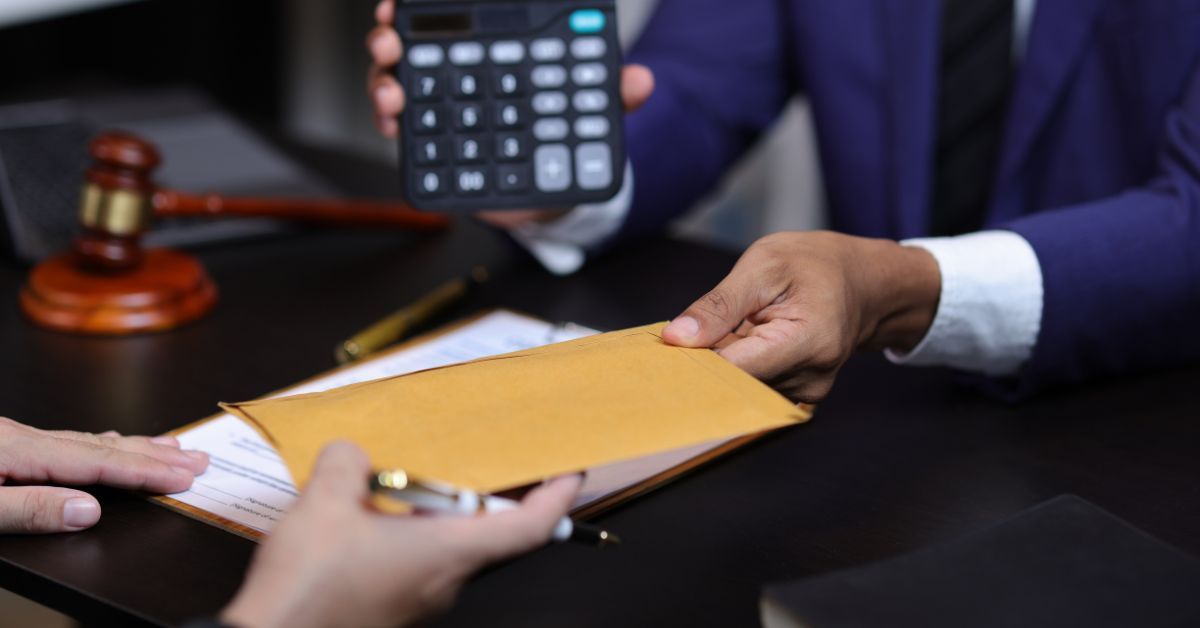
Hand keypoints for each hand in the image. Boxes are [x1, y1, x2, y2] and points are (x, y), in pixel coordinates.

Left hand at [0, 417, 208, 533]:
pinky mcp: (7, 443)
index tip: (182, 479)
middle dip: (155, 455)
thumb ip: (30, 510)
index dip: (143, 471)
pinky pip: (69, 441)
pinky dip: (101, 444)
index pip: (96, 462)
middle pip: (103, 446)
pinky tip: (112, 441)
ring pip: (89, 440)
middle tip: (198, 460)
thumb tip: (90, 512)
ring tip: (172, 447)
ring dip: (134, 447)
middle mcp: (23, 438)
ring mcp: (15, 438)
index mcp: (18, 451)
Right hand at [221, 441, 581, 627]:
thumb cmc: (308, 591)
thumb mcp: (324, 503)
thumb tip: (352, 453)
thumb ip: (347, 463)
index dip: (558, 498)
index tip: (572, 473)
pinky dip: (407, 534)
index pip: (529, 528)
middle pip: (488, 532)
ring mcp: (420, 599)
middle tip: (483, 456)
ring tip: (404, 477)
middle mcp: (445, 581)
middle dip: (485, 492)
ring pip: (448, 547)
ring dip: (436, 512)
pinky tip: (369, 515)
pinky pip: (416, 562)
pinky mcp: (394, 607)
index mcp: (448, 553)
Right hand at [366, 0, 655, 227]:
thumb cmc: (567, 139)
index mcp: (492, 53)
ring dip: (384, 81)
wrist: (557, 194)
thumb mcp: (593, 113)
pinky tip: (393, 123)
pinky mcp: (433, 145)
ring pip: (396, 81)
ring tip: (393, 90)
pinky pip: (401, 129)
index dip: (423, 4)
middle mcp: (458, 73)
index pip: (456, 17)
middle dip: (390, 36)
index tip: (404, 2)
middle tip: (389, 40)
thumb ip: (613, 96)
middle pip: (411, 43)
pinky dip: (390, 124)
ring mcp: (441, 108)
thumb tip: (640, 80)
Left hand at [662, 232, 941, 402]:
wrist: (864, 282)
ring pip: (740, 389)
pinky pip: (753, 389)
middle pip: (735, 387)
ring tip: (727, 330)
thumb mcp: (763, 265)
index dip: (694, 365)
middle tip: (686, 337)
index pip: (734, 371)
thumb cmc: (815, 264)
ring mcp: (806, 393)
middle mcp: (810, 379)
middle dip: (704, 364)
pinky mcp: (798, 397)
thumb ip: (719, 305)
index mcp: (807, 341)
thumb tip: (675, 338)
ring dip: (722, 365)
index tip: (664, 355)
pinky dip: (738, 370)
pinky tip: (738, 345)